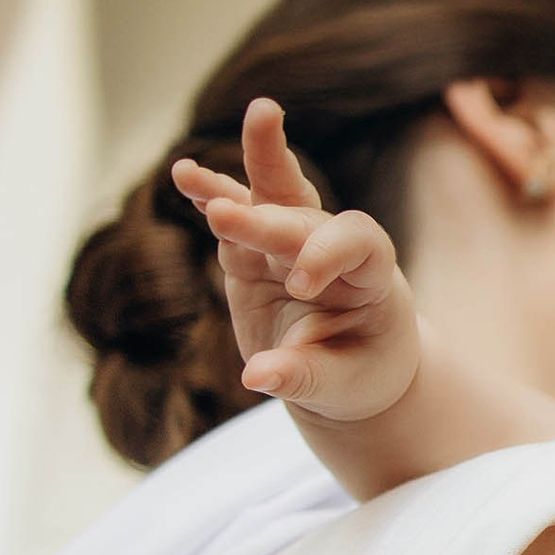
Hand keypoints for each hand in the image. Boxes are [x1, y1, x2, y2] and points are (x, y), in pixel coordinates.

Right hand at [170, 97, 420, 425]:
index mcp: (369, 276)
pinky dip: (210, 199)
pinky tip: (184, 178)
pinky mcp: (253, 254)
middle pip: (303, 216)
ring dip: (235, 180)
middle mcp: (331, 248)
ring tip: (188, 170)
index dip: (326, 255)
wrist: (352, 367)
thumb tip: (255, 378)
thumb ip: (303, 375)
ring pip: (271, 197)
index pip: (355, 244)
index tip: (299, 286)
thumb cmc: (358, 372)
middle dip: (263, 218)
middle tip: (224, 214)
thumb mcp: (339, 384)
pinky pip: (234, 219)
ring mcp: (289, 245)